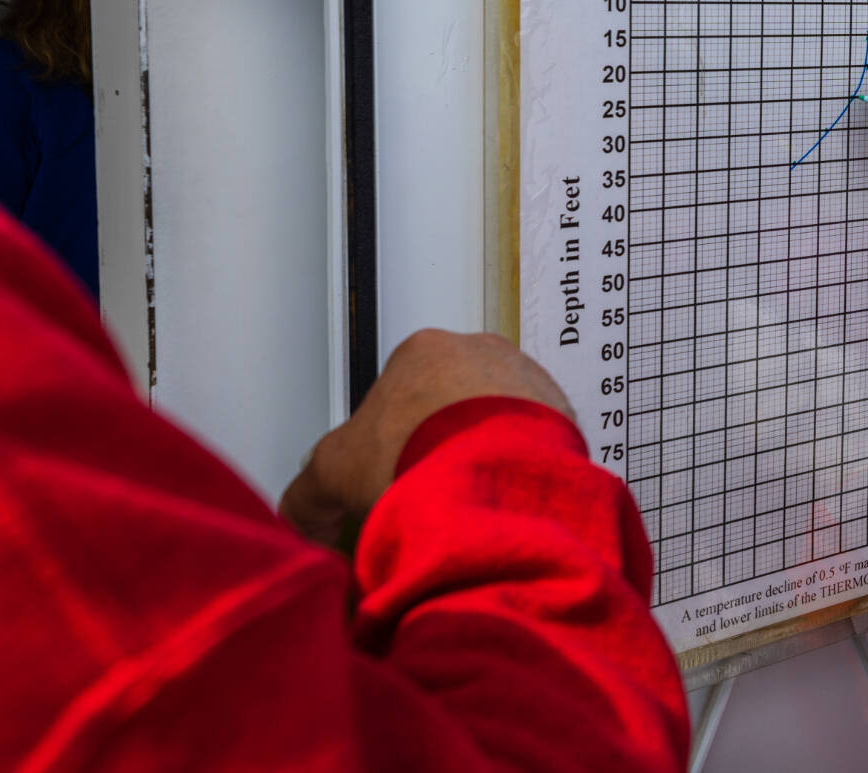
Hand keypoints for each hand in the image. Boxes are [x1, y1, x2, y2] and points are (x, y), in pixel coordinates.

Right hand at [279, 328, 574, 545]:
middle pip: (451, 405)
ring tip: (464, 505)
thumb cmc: (417, 457)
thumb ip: (308, 493)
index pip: (397, 396)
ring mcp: (528, 380)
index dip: (386, 445)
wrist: (492, 478)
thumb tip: (303, 516)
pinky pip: (534, 444)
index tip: (387, 477)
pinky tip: (499, 503)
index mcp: (422, 352)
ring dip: (480, 459)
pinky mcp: (564, 415)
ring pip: (496, 422)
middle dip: (436, 448)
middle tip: (424, 494)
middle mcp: (482, 354)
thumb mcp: (330, 473)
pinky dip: (517, 471)